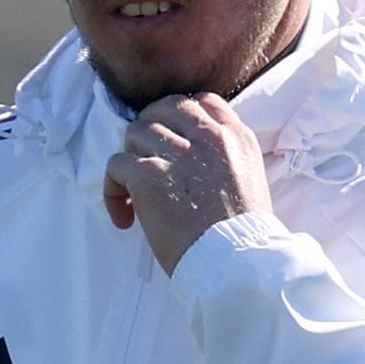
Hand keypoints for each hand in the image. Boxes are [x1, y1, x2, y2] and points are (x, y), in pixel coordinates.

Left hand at [101, 95, 269, 270]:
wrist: (234, 262)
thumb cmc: (242, 238)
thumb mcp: (251, 181)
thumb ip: (227, 159)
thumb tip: (199, 164)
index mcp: (236, 137)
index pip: (202, 101)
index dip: (180, 116)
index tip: (174, 139)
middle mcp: (207, 137)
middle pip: (163, 109)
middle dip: (150, 130)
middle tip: (146, 162)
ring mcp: (177, 152)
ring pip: (136, 132)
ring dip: (132, 160)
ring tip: (136, 194)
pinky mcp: (148, 174)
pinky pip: (116, 164)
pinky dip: (113, 190)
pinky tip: (125, 217)